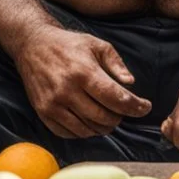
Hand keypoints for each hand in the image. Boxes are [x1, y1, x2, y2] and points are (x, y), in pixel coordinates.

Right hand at [15, 25, 150, 138]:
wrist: (33, 45)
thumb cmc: (69, 44)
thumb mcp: (96, 44)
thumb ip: (116, 64)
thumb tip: (130, 83)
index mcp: (83, 72)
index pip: (115, 98)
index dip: (134, 106)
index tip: (145, 108)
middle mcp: (67, 90)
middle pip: (104, 118)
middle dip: (119, 117)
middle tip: (123, 109)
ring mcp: (53, 104)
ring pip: (88, 130)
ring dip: (103, 126)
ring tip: (107, 114)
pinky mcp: (43, 113)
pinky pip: (70, 134)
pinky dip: (84, 131)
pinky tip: (89, 119)